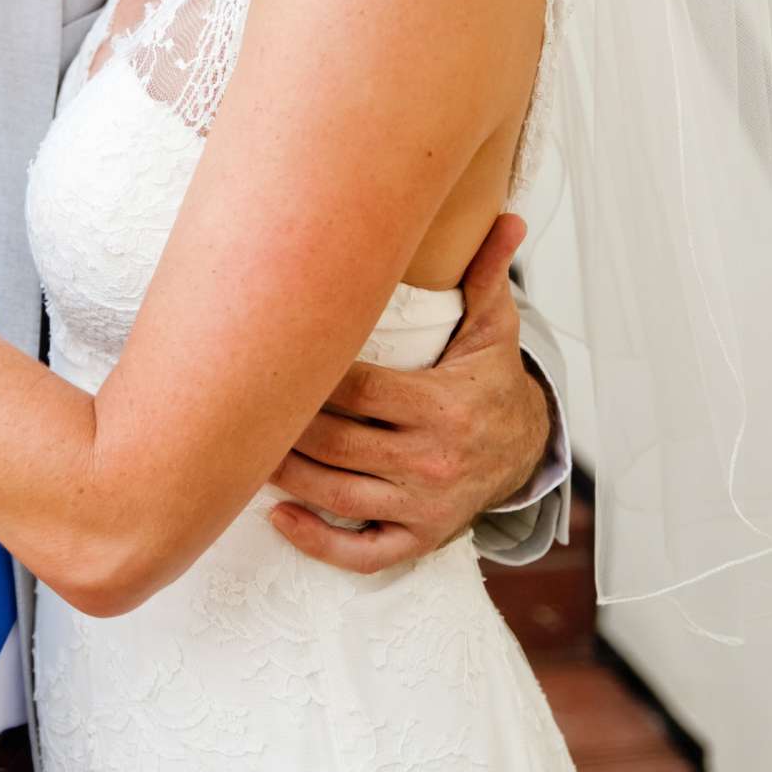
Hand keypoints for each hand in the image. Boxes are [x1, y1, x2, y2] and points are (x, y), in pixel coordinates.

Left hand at [269, 213, 550, 573]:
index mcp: (443, 406)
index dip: (310, 376)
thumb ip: (486, 275)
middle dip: (286, 423)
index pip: (358, 391)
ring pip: (336, 494)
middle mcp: (433, 461)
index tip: (276, 355)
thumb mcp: (493, 329)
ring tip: (247, 446)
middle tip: (244, 398)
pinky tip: (279, 515)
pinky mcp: (419, 539)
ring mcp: (424, 506)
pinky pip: (361, 553)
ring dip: (285, 473)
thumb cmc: (489, 382)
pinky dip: (316, 541)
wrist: (527, 451)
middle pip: (336, 443)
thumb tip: (507, 218)